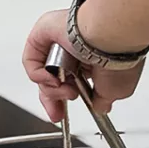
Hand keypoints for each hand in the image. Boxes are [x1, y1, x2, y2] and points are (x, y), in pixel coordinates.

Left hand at [22, 9, 144, 122]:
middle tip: (57, 113)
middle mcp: (75, 50)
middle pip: (53, 79)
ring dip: (51, 89)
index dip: (64, 100)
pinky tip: (54, 77)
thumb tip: (100, 106)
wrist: (109, 36)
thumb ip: (103, 101)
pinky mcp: (42, 33)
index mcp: (91, 60)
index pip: (71, 82)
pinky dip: (39, 75)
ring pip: (43, 73)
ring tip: (66, 88)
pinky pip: (31, 60)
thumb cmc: (117, 59)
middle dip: (53, 99)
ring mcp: (58, 41)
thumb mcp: (115, 91)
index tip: (61, 115)